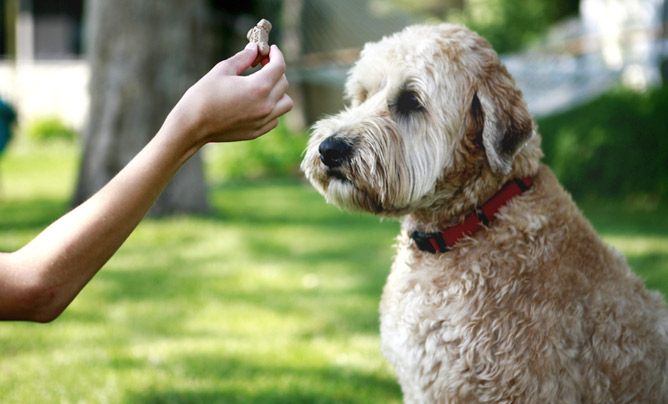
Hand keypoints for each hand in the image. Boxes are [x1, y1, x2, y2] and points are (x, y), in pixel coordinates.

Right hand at [170, 44, 292, 146]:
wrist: (193, 125)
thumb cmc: (204, 95)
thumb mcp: (222, 70)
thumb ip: (243, 58)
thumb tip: (254, 49)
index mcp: (258, 87)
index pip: (279, 67)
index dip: (277, 55)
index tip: (272, 50)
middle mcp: (266, 105)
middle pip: (284, 83)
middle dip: (276, 70)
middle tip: (263, 64)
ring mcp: (263, 120)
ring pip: (286, 103)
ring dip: (279, 92)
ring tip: (264, 86)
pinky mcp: (258, 131)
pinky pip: (275, 118)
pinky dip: (272, 108)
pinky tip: (258, 103)